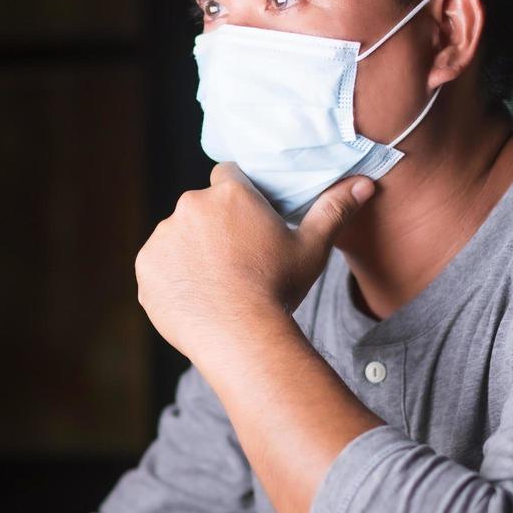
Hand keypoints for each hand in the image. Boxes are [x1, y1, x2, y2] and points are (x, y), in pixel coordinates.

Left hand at [135, 164, 373, 361]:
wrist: (241, 334)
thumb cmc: (279, 288)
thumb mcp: (312, 248)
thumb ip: (334, 209)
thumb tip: (365, 182)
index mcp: (229, 194)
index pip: (228, 177)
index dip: (238, 199)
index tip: (247, 224)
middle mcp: (190, 206)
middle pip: (201, 209)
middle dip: (214, 229)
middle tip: (237, 262)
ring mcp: (163, 237)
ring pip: (178, 238)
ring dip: (191, 253)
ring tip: (217, 285)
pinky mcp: (146, 268)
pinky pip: (159, 268)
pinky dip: (172, 280)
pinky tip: (197, 300)